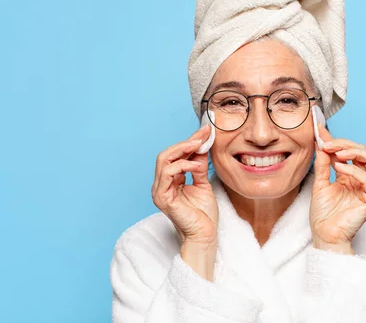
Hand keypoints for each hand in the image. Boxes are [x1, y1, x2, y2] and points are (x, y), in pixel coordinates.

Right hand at [152, 124, 218, 244]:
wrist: (205, 235)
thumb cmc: (203, 215)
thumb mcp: (203, 183)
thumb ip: (199, 165)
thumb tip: (202, 145)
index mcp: (170, 181)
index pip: (175, 155)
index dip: (189, 141)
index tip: (205, 130)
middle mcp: (162, 185)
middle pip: (166, 155)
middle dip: (185, 142)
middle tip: (202, 135)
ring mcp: (159, 191)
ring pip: (164, 160)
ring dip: (183, 150)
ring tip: (199, 147)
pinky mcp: (162, 198)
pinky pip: (167, 173)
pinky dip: (182, 165)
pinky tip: (196, 165)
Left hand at [309, 124, 365, 252]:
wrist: (323, 235)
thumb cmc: (323, 214)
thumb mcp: (320, 182)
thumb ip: (323, 163)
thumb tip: (321, 142)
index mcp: (353, 177)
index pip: (352, 152)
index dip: (338, 141)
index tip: (320, 132)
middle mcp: (364, 182)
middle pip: (365, 152)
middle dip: (345, 144)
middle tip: (327, 144)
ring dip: (353, 152)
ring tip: (335, 152)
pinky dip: (353, 170)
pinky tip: (338, 168)